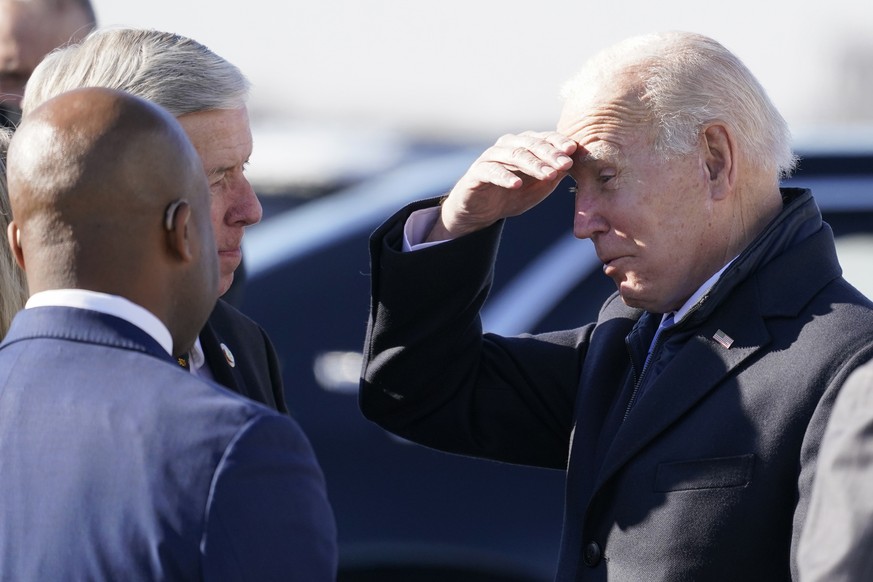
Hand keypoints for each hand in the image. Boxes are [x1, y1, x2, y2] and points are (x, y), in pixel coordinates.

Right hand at [427, 131, 575, 241]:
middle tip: (564, 163)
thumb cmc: (512, 195)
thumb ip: (553, 176)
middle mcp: (508, 145)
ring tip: (548, 174)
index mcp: (525, 145)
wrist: (481, 212)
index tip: (573, 150)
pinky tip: (516, 184)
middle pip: (531, 144)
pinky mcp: (477, 172)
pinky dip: (505, 177)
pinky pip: (491, 171)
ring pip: (514, 155)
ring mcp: (491, 157)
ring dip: (533, 164)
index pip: (544, 138)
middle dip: (550, 153)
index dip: (558, 142)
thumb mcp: (538, 188)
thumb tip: (572, 164)